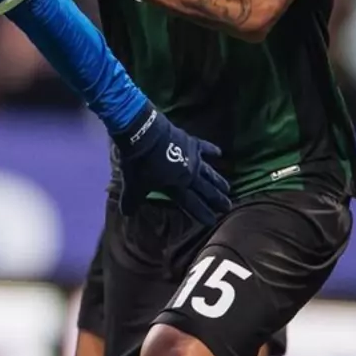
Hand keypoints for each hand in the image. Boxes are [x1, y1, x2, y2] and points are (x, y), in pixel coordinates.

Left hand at [113, 105, 231, 226]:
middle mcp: (189, 175)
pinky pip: (205, 147)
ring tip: (228, 188)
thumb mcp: (133, 184)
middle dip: (217, 199)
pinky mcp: (191, 142)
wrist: (144, 134)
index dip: (202, 213)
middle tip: (228, 207)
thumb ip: (132, 200)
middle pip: (206, 190)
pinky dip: (212, 150)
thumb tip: (126, 214)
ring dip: (218, 181)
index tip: (213, 221)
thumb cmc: (139, 162)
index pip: (192, 204)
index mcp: (177, 187)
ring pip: (209, 172)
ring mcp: (192, 158)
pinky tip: (220, 153)